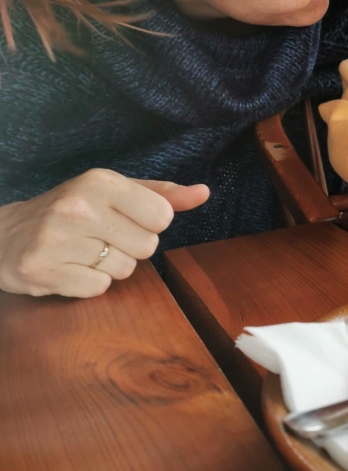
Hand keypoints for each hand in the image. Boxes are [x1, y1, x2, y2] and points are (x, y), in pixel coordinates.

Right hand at [0, 170, 209, 298]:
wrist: (7, 235)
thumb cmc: (72, 211)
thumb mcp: (115, 192)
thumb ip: (161, 194)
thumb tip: (204, 193)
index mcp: (100, 182)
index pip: (162, 215)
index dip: (150, 224)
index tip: (126, 220)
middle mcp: (79, 207)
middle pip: (147, 247)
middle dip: (131, 248)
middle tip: (102, 238)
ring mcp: (59, 240)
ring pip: (124, 270)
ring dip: (110, 267)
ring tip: (84, 252)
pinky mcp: (45, 271)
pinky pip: (98, 288)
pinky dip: (89, 284)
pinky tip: (70, 268)